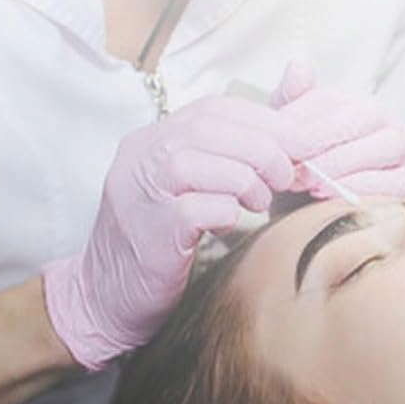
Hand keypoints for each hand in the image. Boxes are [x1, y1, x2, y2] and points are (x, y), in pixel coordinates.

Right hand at [41, 95, 295, 369]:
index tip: (298, 141)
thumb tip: (291, 107)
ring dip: (250, 182)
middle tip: (287, 174)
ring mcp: (143, 191)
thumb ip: (227, 148)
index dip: (262, 120)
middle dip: (265, 148)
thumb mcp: (186, 184)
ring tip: (258, 202)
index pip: (212, 108)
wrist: (106, 296)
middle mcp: (141, 156)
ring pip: (209, 163)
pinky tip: (226, 226)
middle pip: (213, 129)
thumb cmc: (159, 237)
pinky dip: (229, 214)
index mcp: (150, 139)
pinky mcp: (154, 230)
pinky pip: (206, 207)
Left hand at [269, 61, 404, 205]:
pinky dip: (363, 190)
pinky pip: (396, 182)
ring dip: (340, 166)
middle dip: (319, 143)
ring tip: (307, 184)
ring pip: (383, 146)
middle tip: (289, 166)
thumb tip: (298, 66)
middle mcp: (384, 123)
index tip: (273, 143)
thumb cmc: (308, 185)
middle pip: (358, 119)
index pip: (329, 100)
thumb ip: (290, 105)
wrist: (327, 234)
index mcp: (353, 105)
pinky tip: (331, 199)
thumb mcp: (292, 147)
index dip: (299, 120)